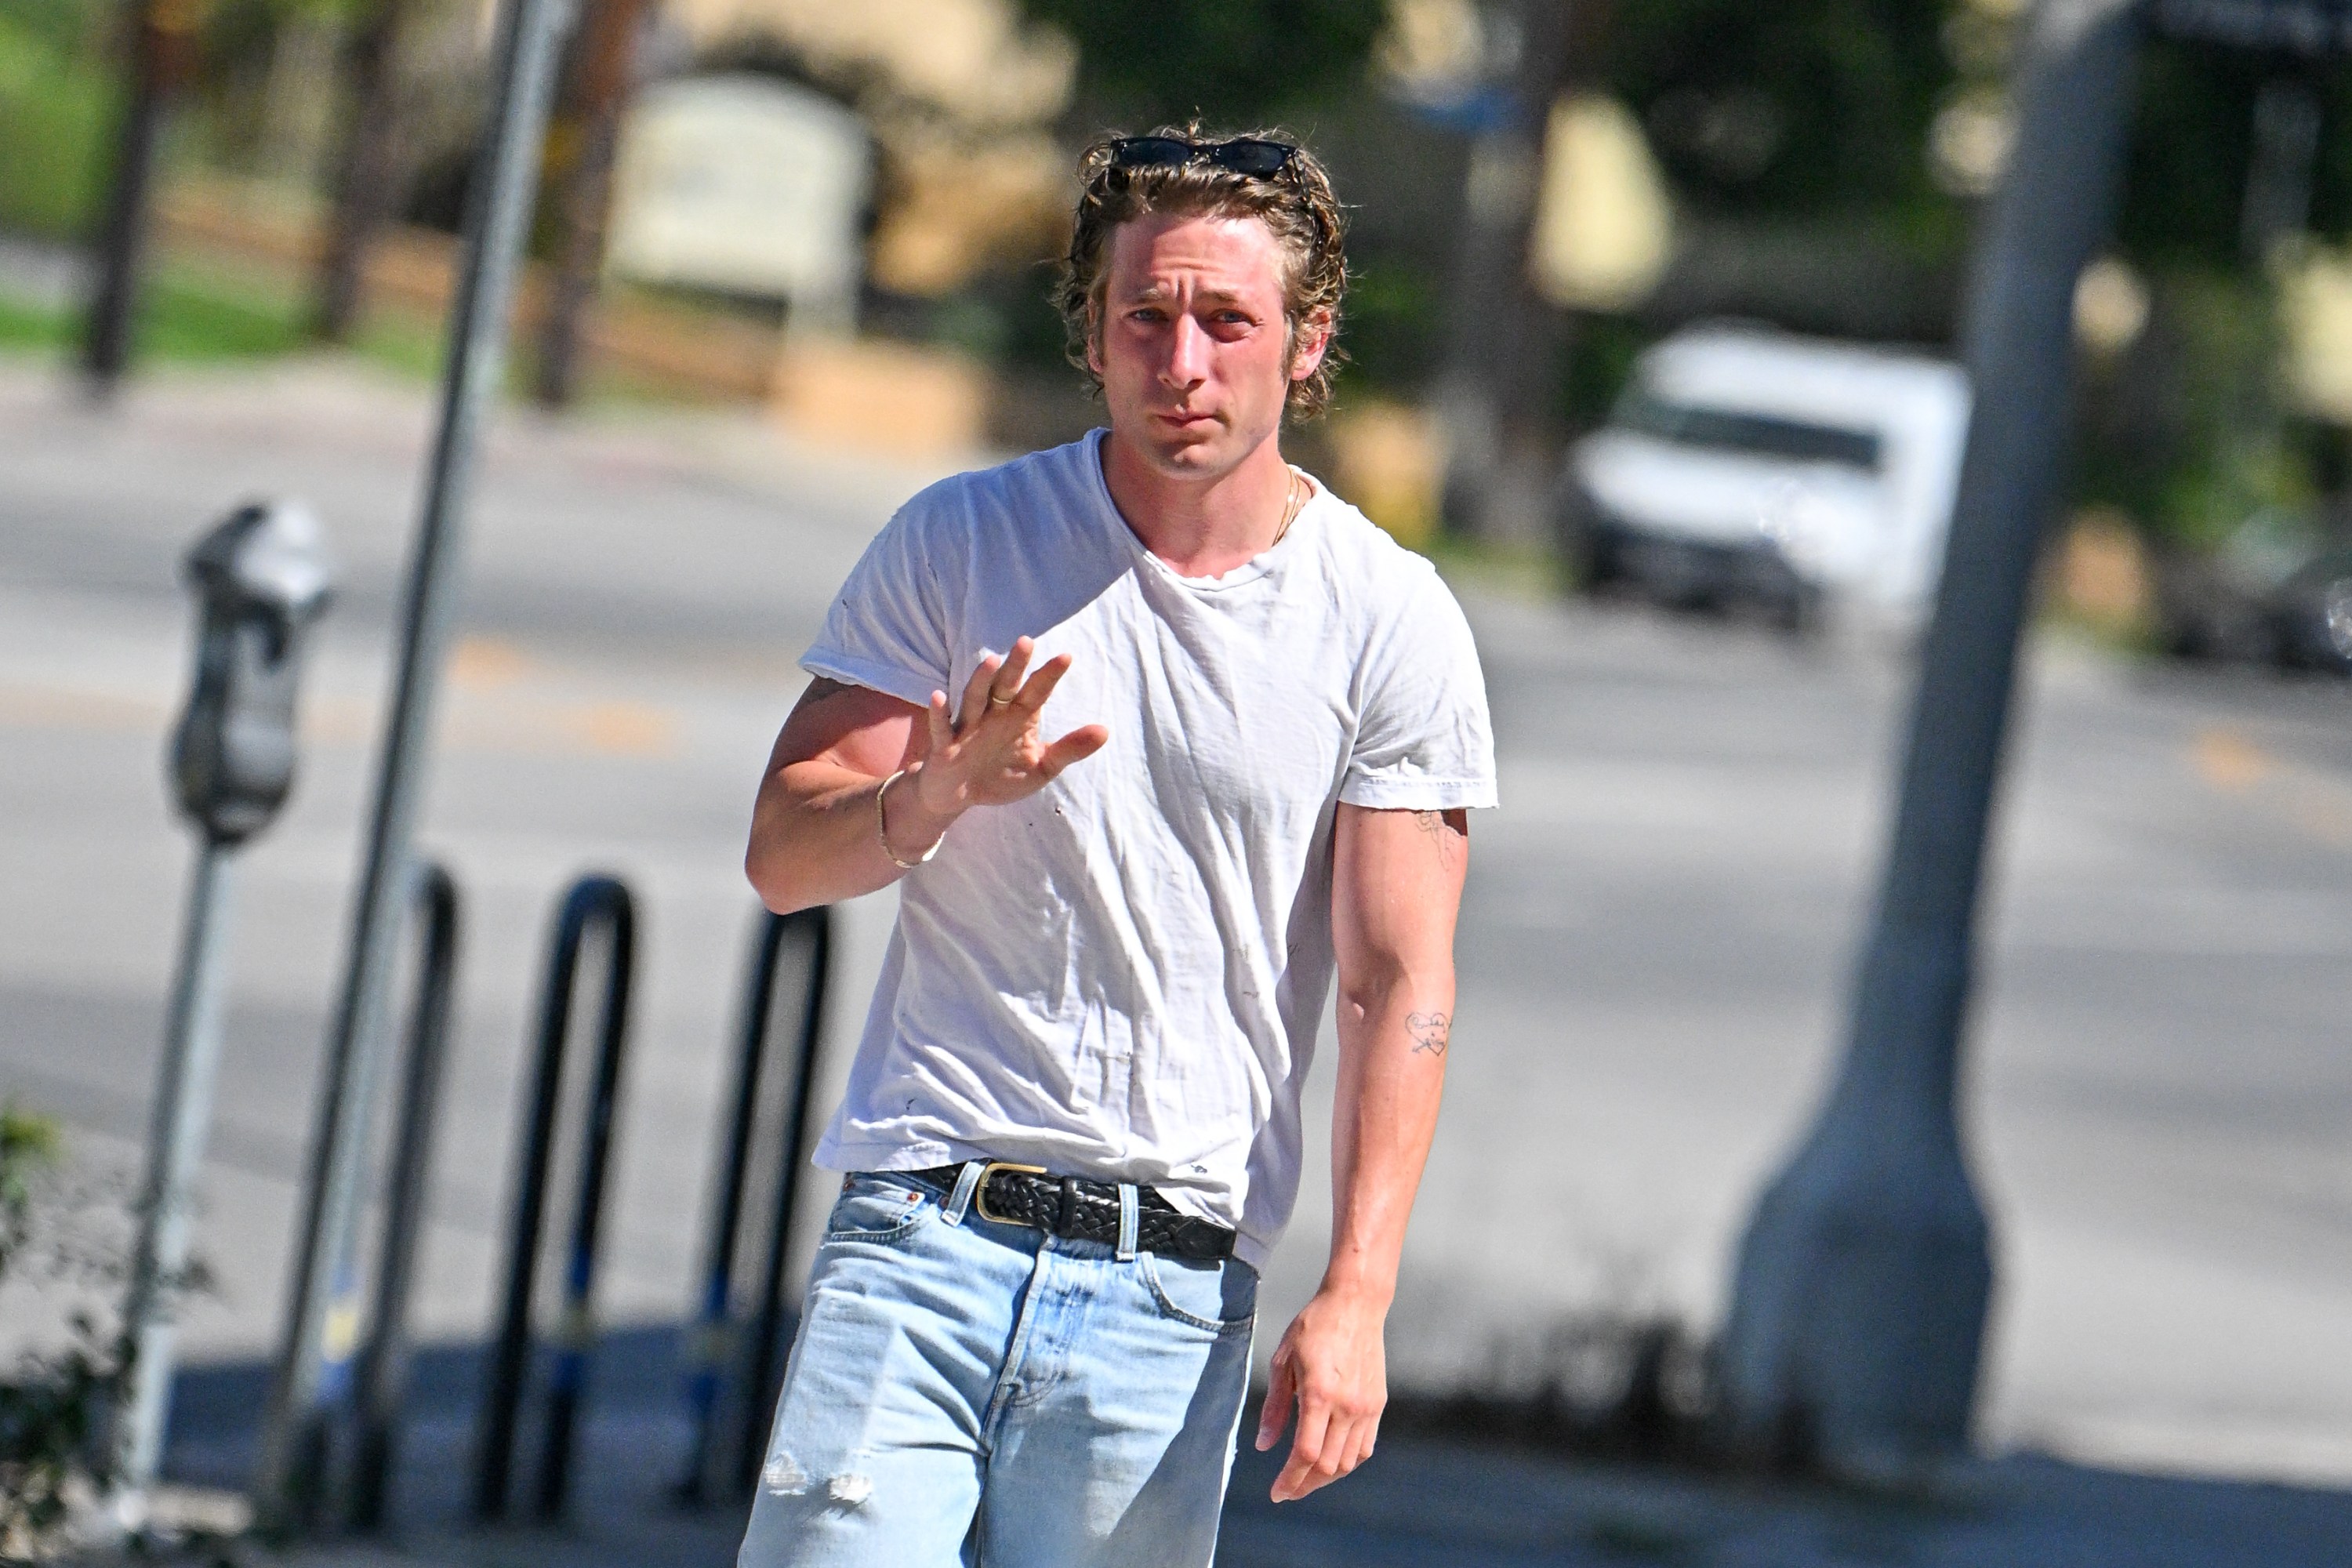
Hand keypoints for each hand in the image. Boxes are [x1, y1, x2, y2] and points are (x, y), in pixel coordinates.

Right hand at [901, 637, 1108, 827]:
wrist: (958, 796)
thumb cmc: (1001, 775)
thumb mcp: (1041, 767)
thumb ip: (1069, 749)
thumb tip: (1105, 731)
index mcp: (1018, 717)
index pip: (1036, 692)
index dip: (1049, 676)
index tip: (1066, 657)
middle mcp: (993, 715)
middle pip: (1004, 686)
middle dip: (1015, 666)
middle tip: (1026, 642)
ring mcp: (967, 728)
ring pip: (974, 699)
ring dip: (981, 681)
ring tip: (991, 662)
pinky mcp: (944, 746)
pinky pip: (941, 728)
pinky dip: (939, 713)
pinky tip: (938, 696)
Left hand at [1254, 1282, 1387, 1502]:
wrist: (1355, 1305)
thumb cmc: (1313, 1328)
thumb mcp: (1282, 1361)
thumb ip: (1274, 1407)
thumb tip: (1264, 1446)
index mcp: (1320, 1394)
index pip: (1306, 1455)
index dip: (1290, 1480)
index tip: (1276, 1493)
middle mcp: (1348, 1406)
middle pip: (1328, 1466)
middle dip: (1304, 1485)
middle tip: (1286, 1490)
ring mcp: (1367, 1407)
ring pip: (1348, 1462)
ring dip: (1325, 1478)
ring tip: (1305, 1479)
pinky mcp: (1378, 1404)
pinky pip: (1364, 1447)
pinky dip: (1346, 1462)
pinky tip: (1330, 1461)